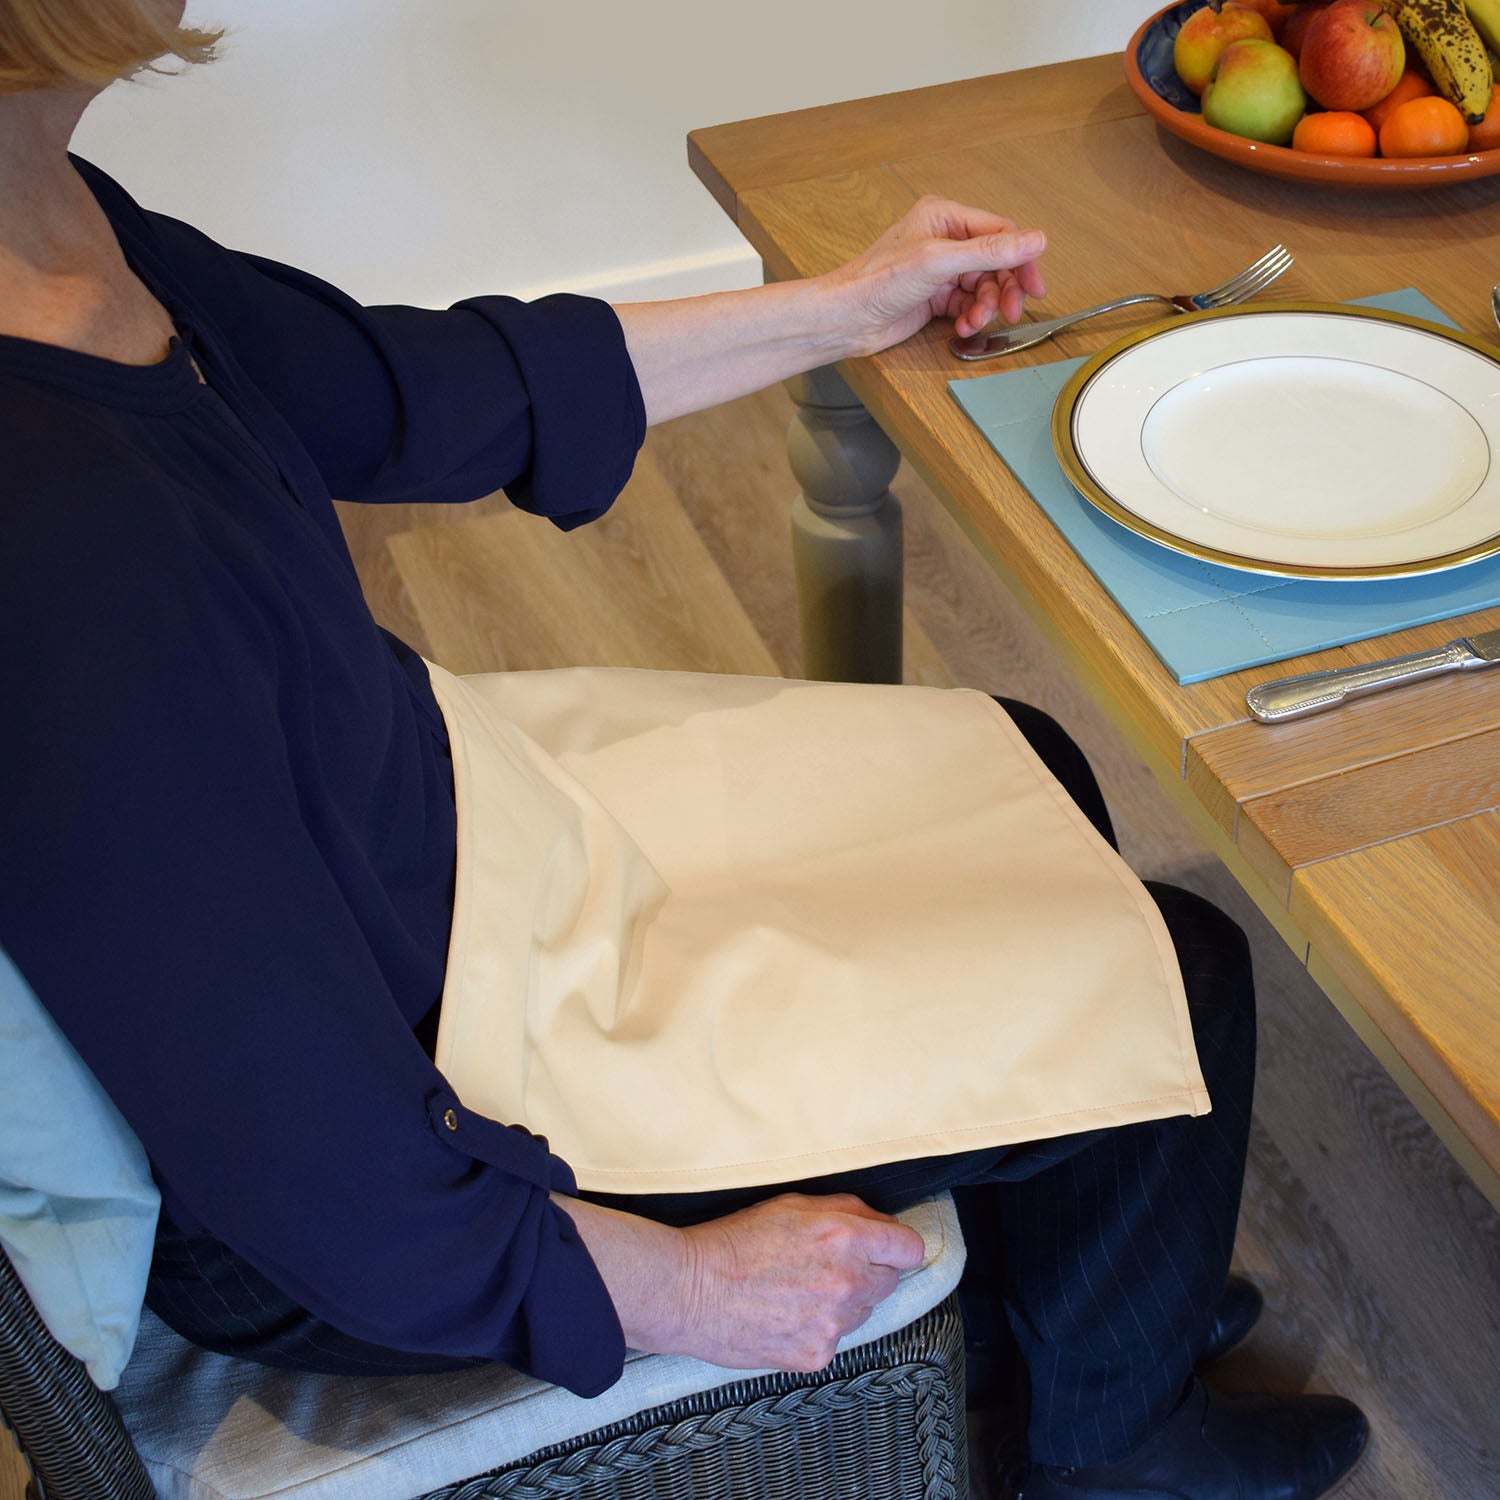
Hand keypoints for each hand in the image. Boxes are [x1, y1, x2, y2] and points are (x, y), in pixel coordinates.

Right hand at [677, 1192, 926, 1371]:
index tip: (885, 1248)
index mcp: (845, 1237)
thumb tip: (880, 1224)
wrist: (690, 1291)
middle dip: (867, 1272)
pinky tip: (784, 1316)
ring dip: (842, 1302)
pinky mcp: (817, 1356)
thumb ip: (846, 1210)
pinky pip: (834, 1340)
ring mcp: (834, 1324)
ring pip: (862, 1312)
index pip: (909, 1248)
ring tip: (796, 1290)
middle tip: (826, 1266)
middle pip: (889, 1281)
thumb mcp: (792, 1205)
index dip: (896, 1246)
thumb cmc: (734, 1241)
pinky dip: (816, 1330)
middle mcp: (848, 1282)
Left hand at [826, 194, 1047, 353]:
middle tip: (1012, 312)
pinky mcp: (934, 296)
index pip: (1000, 232)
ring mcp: (940, 270)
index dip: (1022, 259)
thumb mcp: (939, 262)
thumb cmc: (877, 282)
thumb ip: (990, 251)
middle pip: (995, 262)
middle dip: (1005, 289)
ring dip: (986, 307)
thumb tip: (1035, 240)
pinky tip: (963, 326)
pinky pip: (967, 304)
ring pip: (983, 286)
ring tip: (976, 321)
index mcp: (945, 217)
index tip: (1035, 286)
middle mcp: (944, 239)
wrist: (846, 319)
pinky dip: (971, 317)